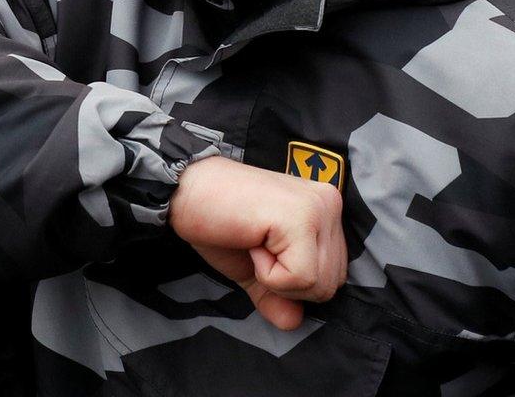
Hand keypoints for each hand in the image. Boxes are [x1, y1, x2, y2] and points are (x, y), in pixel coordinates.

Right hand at [169, 156, 345, 330]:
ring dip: (275, 277)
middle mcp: (328, 204)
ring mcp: (317, 209)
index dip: (291, 279)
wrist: (183, 191)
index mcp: (324, 211)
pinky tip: (251, 242)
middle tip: (254, 246)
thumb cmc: (215, 221)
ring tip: (253, 241)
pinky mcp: (300, 219)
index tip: (260, 248)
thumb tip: (293, 323)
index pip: (332, 275)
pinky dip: (268, 274)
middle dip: (287, 283)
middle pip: (330, 284)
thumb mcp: (253, 268)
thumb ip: (277, 295)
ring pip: (318, 284)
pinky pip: (300, 277)